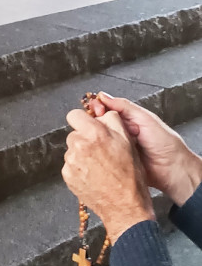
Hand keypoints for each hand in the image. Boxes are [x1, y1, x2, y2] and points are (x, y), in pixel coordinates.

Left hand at [63, 109, 155, 244]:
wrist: (125, 206)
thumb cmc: (129, 175)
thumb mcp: (127, 141)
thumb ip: (112, 121)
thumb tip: (103, 113)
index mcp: (94, 133)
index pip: (74, 115)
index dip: (83, 120)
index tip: (89, 126)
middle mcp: (78, 145)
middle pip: (75, 134)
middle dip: (85, 138)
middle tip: (101, 150)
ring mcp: (71, 162)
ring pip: (73, 150)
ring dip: (83, 154)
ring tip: (100, 165)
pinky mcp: (68, 176)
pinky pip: (71, 165)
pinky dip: (80, 168)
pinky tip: (95, 175)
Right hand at [87, 93, 201, 207]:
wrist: (173, 169)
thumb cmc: (165, 143)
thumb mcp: (145, 118)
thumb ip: (125, 107)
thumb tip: (104, 96)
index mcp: (128, 119)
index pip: (106, 109)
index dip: (98, 107)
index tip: (93, 108)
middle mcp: (121, 132)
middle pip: (99, 123)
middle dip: (93, 121)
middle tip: (93, 122)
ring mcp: (117, 147)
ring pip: (99, 139)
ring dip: (94, 138)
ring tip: (92, 136)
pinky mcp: (115, 161)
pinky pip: (102, 155)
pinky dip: (97, 152)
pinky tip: (93, 150)